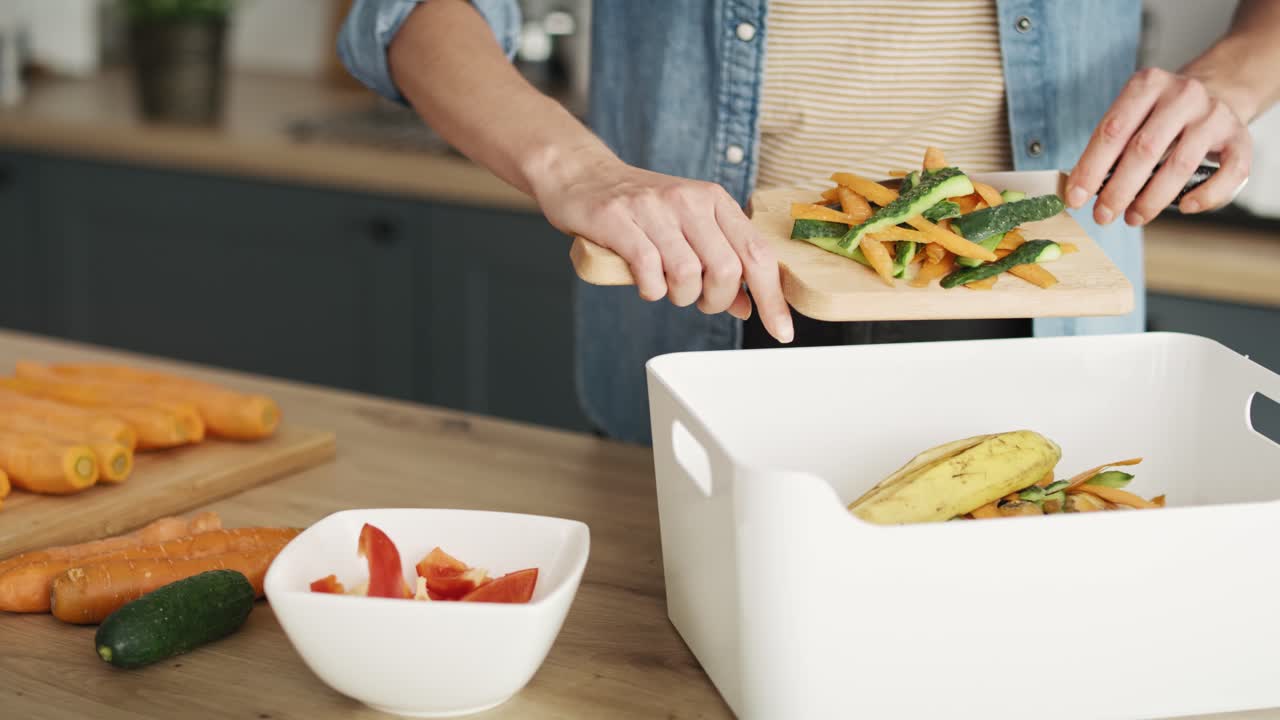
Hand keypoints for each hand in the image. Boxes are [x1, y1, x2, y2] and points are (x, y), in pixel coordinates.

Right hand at [531, 149, 794, 342]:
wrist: (584, 176)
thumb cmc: (640, 208)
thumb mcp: (689, 228)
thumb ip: (720, 261)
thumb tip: (748, 305)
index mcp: (714, 200)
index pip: (758, 252)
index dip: (773, 298)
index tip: (781, 331)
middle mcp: (688, 200)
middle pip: (727, 269)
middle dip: (716, 300)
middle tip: (699, 301)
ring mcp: (653, 208)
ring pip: (687, 274)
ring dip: (680, 297)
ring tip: (667, 289)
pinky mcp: (618, 220)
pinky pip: (648, 271)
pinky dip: (651, 290)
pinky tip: (645, 283)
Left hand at [1066, 67, 1252, 225]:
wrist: (1216, 92)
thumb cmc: (1160, 115)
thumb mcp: (1132, 116)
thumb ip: (1110, 146)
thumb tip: (1082, 189)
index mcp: (1148, 84)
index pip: (1112, 131)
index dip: (1090, 169)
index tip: (1075, 198)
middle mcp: (1183, 94)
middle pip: (1144, 149)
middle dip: (1118, 190)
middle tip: (1102, 216)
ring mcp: (1214, 114)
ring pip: (1181, 165)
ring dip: (1152, 199)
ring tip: (1133, 217)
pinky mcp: (1240, 136)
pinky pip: (1228, 172)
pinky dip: (1206, 195)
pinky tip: (1185, 208)